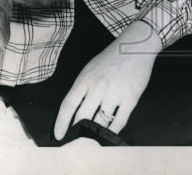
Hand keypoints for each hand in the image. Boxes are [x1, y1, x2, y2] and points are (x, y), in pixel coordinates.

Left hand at [53, 20, 158, 138]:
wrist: (133, 48)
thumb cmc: (109, 59)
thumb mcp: (89, 70)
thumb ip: (82, 88)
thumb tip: (75, 110)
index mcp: (84, 79)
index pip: (68, 105)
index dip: (61, 122)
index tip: (58, 135)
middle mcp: (97, 87)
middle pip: (82, 116)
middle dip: (77, 131)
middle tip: (76, 141)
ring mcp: (114, 94)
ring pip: (101, 121)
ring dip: (95, 132)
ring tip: (92, 140)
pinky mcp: (130, 99)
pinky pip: (120, 121)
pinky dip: (113, 130)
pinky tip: (109, 134)